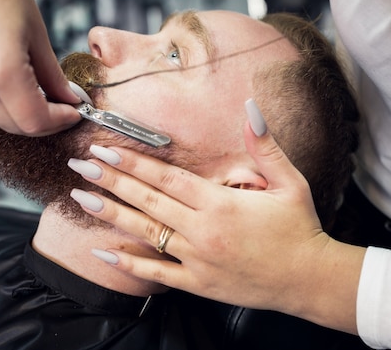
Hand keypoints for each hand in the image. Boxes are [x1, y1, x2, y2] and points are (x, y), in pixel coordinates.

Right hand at [0, 0, 81, 134]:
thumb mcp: (37, 35)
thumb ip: (53, 77)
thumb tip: (67, 100)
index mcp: (1, 71)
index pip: (34, 121)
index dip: (58, 121)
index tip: (71, 112)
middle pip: (12, 125)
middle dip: (40, 121)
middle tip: (59, 106)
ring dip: (16, 112)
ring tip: (33, 92)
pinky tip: (6, 84)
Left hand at [72, 113, 364, 332]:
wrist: (310, 280)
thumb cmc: (300, 228)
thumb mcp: (289, 181)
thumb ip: (264, 145)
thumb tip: (250, 108)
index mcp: (221, 203)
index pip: (166, 178)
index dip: (134, 162)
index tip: (106, 150)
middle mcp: (203, 230)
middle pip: (147, 201)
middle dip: (111, 180)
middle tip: (80, 166)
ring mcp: (197, 259)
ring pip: (145, 233)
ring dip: (111, 213)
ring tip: (82, 198)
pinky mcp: (198, 283)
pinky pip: (156, 273)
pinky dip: (128, 264)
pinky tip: (103, 251)